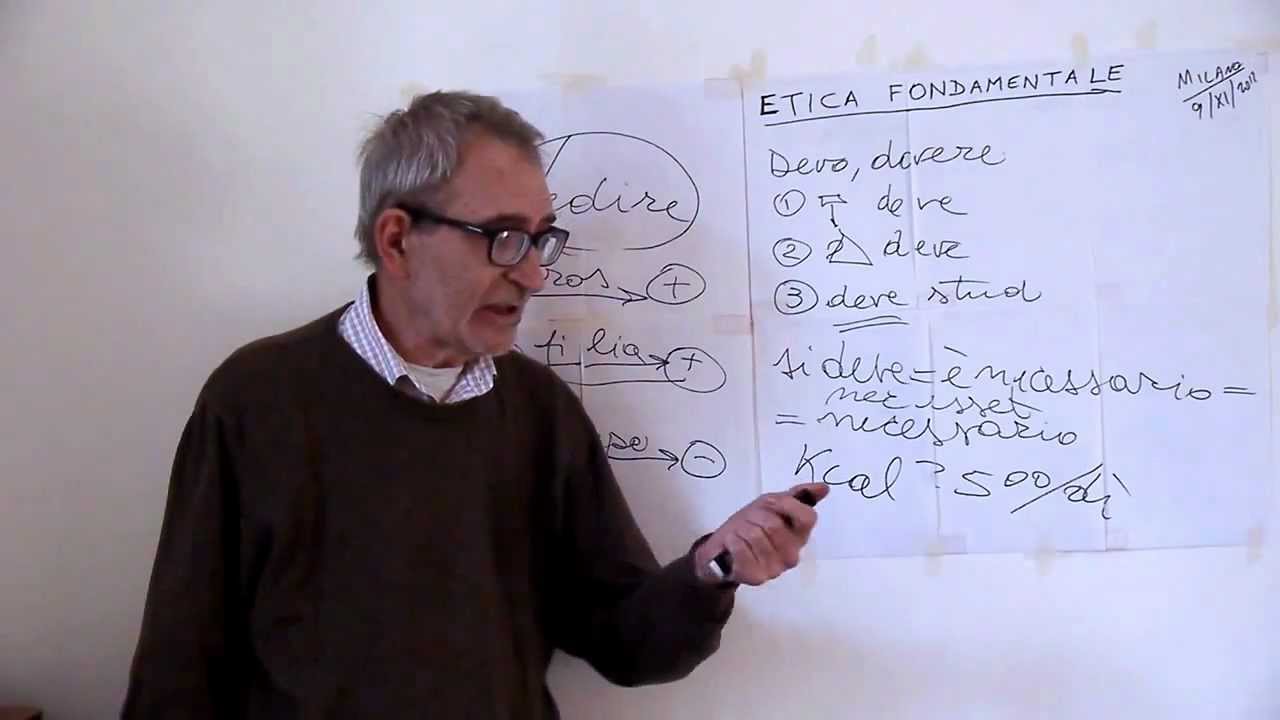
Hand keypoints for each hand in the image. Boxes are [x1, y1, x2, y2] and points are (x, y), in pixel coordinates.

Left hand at [693, 482, 828, 585]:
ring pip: (755, 535)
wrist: (725, 547)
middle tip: (750, 520)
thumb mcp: (772, 504)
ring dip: (742, 528)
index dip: (786, 505)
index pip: (807, 517)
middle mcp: (792, 555)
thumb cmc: (752, 524)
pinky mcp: (756, 577)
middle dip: (756, 516)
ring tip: (741, 533)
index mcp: (800, 536)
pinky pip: (741, 549)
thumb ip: (799, 495)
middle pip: (774, 524)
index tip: (771, 503)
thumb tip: (825, 487)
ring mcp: (775, 569)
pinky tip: (733, 544)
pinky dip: (732, 540)